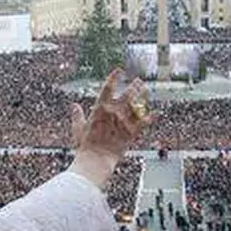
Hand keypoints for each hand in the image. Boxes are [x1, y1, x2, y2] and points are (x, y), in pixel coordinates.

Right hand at [69, 69, 151, 186]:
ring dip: (143, 96)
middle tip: (138, 81)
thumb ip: (77, 116)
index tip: (119, 71)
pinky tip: (156, 113)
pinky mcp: (132, 132)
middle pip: (127, 94)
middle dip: (134, 86)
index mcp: (100, 108)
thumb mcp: (78, 128)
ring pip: (137, 105)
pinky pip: (144, 122)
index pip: (108, 88)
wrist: (96, 159)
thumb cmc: (85, 145)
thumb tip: (74, 106)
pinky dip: (151, 117)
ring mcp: (124, 121)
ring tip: (146, 89)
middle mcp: (114, 112)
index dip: (114, 77)